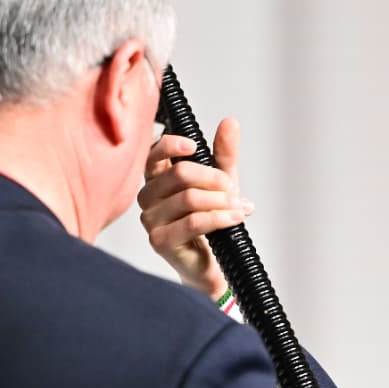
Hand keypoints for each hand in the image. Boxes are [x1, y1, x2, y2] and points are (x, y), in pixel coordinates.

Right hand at [138, 116, 248, 296]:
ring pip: (189, 199)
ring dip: (222, 201)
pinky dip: (219, 218)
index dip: (172, 145)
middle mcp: (148, 197)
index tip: (195, 146)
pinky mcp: (160, 241)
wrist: (212, 264)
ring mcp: (150, 220)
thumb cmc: (210, 223)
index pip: (154, 153)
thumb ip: (223, 154)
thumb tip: (230, 123)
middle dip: (214, 179)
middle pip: (180, 174)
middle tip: (233, 189)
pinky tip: (235, 218)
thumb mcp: (221, 183)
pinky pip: (193, 222)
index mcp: (156, 179)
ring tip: (241, 207)